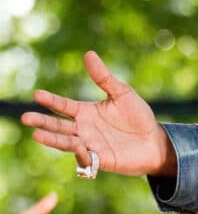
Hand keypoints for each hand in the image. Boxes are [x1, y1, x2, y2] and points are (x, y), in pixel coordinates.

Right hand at [21, 51, 176, 176]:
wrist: (157, 141)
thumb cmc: (139, 117)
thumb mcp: (122, 94)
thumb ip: (104, 78)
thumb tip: (89, 54)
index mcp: (86, 112)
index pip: (63, 106)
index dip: (51, 101)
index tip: (37, 94)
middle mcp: (84, 129)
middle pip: (59, 125)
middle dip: (43, 122)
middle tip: (25, 118)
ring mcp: (91, 145)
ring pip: (67, 142)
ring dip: (53, 139)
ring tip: (37, 135)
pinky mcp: (101, 160)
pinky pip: (86, 157)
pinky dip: (80, 153)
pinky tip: (77, 146)